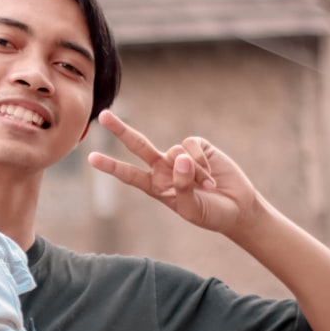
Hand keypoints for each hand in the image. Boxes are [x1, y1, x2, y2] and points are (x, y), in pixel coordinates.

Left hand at [88, 109, 258, 234]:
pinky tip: (211, 175)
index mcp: (155, 187)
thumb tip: (178, 157)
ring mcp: (180, 156)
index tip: (92, 158)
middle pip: (138, 145)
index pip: (129, 174)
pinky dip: (201, 162)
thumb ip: (182, 186)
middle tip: (103, 116)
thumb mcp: (192, 209)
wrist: (238, 208)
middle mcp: (163, 168)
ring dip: (192, 171)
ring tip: (207, 187)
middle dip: (121, 130)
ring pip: (176, 152)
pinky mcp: (198, 147)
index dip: (111, 166)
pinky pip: (192, 146)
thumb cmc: (210, 214)